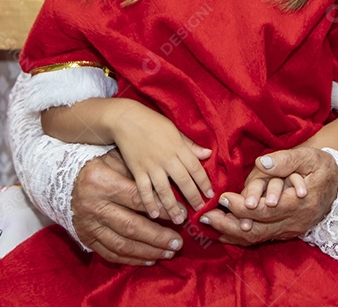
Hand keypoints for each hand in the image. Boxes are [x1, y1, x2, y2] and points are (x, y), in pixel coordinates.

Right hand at [69, 150, 182, 265]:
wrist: (63, 181)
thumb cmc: (100, 167)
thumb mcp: (117, 159)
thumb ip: (142, 171)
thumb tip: (174, 185)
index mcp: (102, 182)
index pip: (137, 199)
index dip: (162, 208)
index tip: (182, 215)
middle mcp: (94, 205)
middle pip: (131, 226)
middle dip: (158, 237)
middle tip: (178, 242)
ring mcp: (89, 225)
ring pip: (122, 244)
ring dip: (148, 251)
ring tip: (169, 253)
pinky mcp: (86, 239)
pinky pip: (111, 254)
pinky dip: (131, 260)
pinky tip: (149, 259)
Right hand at [110, 103, 213, 222]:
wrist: (126, 119)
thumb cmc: (153, 123)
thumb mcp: (175, 130)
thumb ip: (190, 145)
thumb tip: (208, 154)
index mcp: (178, 147)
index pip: (195, 167)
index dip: (204, 182)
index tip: (211, 195)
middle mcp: (166, 158)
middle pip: (183, 181)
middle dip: (193, 197)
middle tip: (199, 210)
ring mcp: (151, 165)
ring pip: (164, 189)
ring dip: (172, 206)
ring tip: (179, 219)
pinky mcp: (137, 170)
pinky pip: (144, 189)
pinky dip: (149, 202)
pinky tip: (154, 214)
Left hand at [200, 147, 337, 245]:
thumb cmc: (321, 166)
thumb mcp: (309, 156)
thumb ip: (285, 160)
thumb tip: (261, 163)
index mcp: (301, 203)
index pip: (267, 210)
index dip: (243, 206)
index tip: (223, 198)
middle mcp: (295, 222)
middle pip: (258, 229)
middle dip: (229, 223)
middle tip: (206, 214)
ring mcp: (291, 230)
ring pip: (257, 237)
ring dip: (231, 232)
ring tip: (209, 223)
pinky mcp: (287, 233)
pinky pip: (261, 238)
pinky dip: (240, 236)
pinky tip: (223, 230)